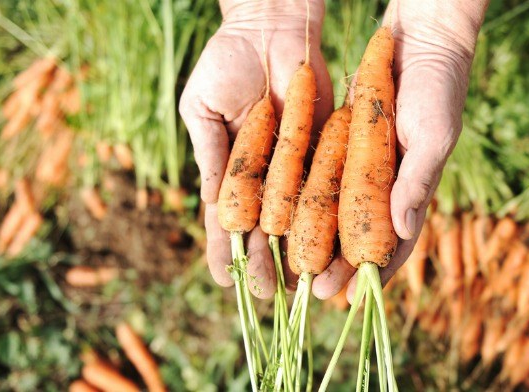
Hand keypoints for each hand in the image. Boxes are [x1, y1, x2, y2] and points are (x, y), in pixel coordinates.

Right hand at [179, 0, 333, 297]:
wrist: (272, 27)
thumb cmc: (227, 61)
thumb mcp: (203, 108)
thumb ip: (210, 154)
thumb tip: (212, 204)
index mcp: (230, 169)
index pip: (225, 219)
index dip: (223, 250)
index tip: (222, 279)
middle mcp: (264, 175)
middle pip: (262, 228)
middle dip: (261, 261)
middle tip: (264, 293)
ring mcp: (294, 166)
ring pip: (295, 218)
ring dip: (293, 250)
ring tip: (294, 283)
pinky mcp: (325, 150)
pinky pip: (323, 188)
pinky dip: (323, 218)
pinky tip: (325, 245)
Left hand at [311, 0, 486, 300]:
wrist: (420, 41)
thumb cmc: (438, 88)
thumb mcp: (434, 134)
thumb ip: (417, 180)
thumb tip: (402, 228)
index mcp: (412, 192)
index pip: (392, 245)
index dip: (370, 274)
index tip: (346, 298)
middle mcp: (386, 186)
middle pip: (358, 237)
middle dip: (336, 265)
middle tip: (308, 291)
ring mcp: (364, 167)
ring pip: (335, 214)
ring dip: (314, 240)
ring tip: (288, 266)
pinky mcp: (343, 145)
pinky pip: (321, 178)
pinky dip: (304, 199)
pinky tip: (281, 218)